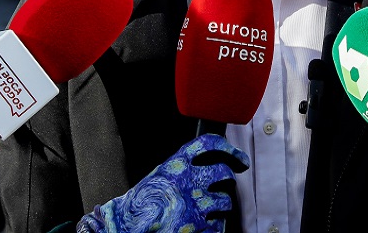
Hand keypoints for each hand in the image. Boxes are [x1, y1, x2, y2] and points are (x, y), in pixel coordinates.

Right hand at [77, 134, 249, 232]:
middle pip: (224, 172)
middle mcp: (189, 181)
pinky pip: (218, 225)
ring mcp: (196, 205)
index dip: (228, 148)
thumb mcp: (159, 176)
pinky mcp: (199, 226)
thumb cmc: (141, 204)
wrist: (128, 227)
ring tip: (205, 210)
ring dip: (220, 207)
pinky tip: (200, 226)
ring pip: (225, 201)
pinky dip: (213, 226)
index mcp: (176, 164)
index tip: (238, 157)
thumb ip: (180, 169)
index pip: (208, 144)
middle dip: (228, 179)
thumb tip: (203, 168)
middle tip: (226, 185)